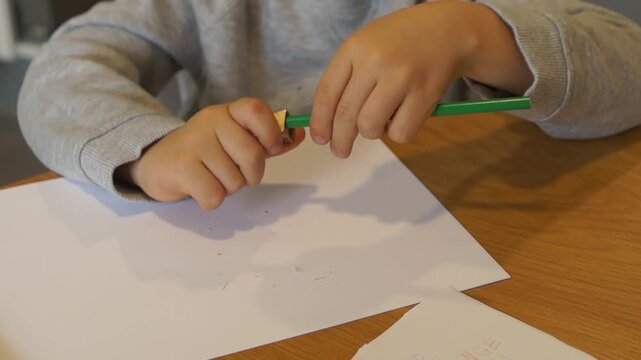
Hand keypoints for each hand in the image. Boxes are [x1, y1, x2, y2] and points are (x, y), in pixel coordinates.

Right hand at [118, 98, 304, 208]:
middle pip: (252, 155)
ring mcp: (195, 143)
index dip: (271, 132)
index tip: (271, 148)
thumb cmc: (204, 154)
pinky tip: (199, 187)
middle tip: (236, 173)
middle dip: (251, 174)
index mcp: (227, 112)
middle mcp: (211, 122)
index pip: (257, 110)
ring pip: (235, 180)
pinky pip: (216, 195)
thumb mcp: (235, 140)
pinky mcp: (182, 168)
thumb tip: (300, 135)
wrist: (156, 162)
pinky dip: (212, 200)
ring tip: (211, 177)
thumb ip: (267, 140)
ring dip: (228, 188)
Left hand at [310, 0, 532, 157]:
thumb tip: (328, 123)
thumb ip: (347, 77)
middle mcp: (375, 61)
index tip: (320, 138)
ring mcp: (401, 77)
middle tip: (340, 151)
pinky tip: (405, 113)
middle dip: (340, 140)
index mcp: (355, 47)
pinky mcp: (425, 94)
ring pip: (370, 127)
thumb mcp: (366, 45)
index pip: (327, 93)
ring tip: (383, 117)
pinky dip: (400, 131)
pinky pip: (401, 133)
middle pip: (346, 115)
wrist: (447, 30)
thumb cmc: (401, 43)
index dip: (320, 122)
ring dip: (373, 131)